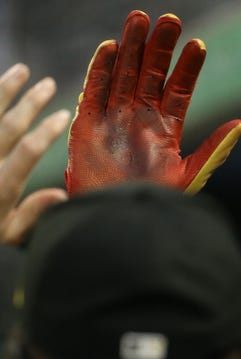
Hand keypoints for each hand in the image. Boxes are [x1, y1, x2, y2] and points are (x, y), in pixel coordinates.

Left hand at [0, 63, 69, 244]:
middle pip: (9, 124)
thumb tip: (62, 195)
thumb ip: (32, 214)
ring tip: (20, 70)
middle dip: (31, 101)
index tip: (64, 115)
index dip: (48, 130)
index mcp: (0, 186)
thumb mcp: (6, 236)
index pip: (29, 149)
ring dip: (4, 89)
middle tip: (48, 83)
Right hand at [64, 10, 240, 193]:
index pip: (179, 91)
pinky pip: (94, 91)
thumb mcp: (192, 175)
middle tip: (170, 20)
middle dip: (160, 48)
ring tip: (141, 20)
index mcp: (165, 130)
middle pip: (150, 75)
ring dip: (132, 48)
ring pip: (124, 74)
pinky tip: (111, 47)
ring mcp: (113, 119)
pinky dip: (101, 69)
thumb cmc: (157, 203)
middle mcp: (140, 119)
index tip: (199, 45)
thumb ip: (215, 148)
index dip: (187, 68)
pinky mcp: (87, 126)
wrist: (121, 221)